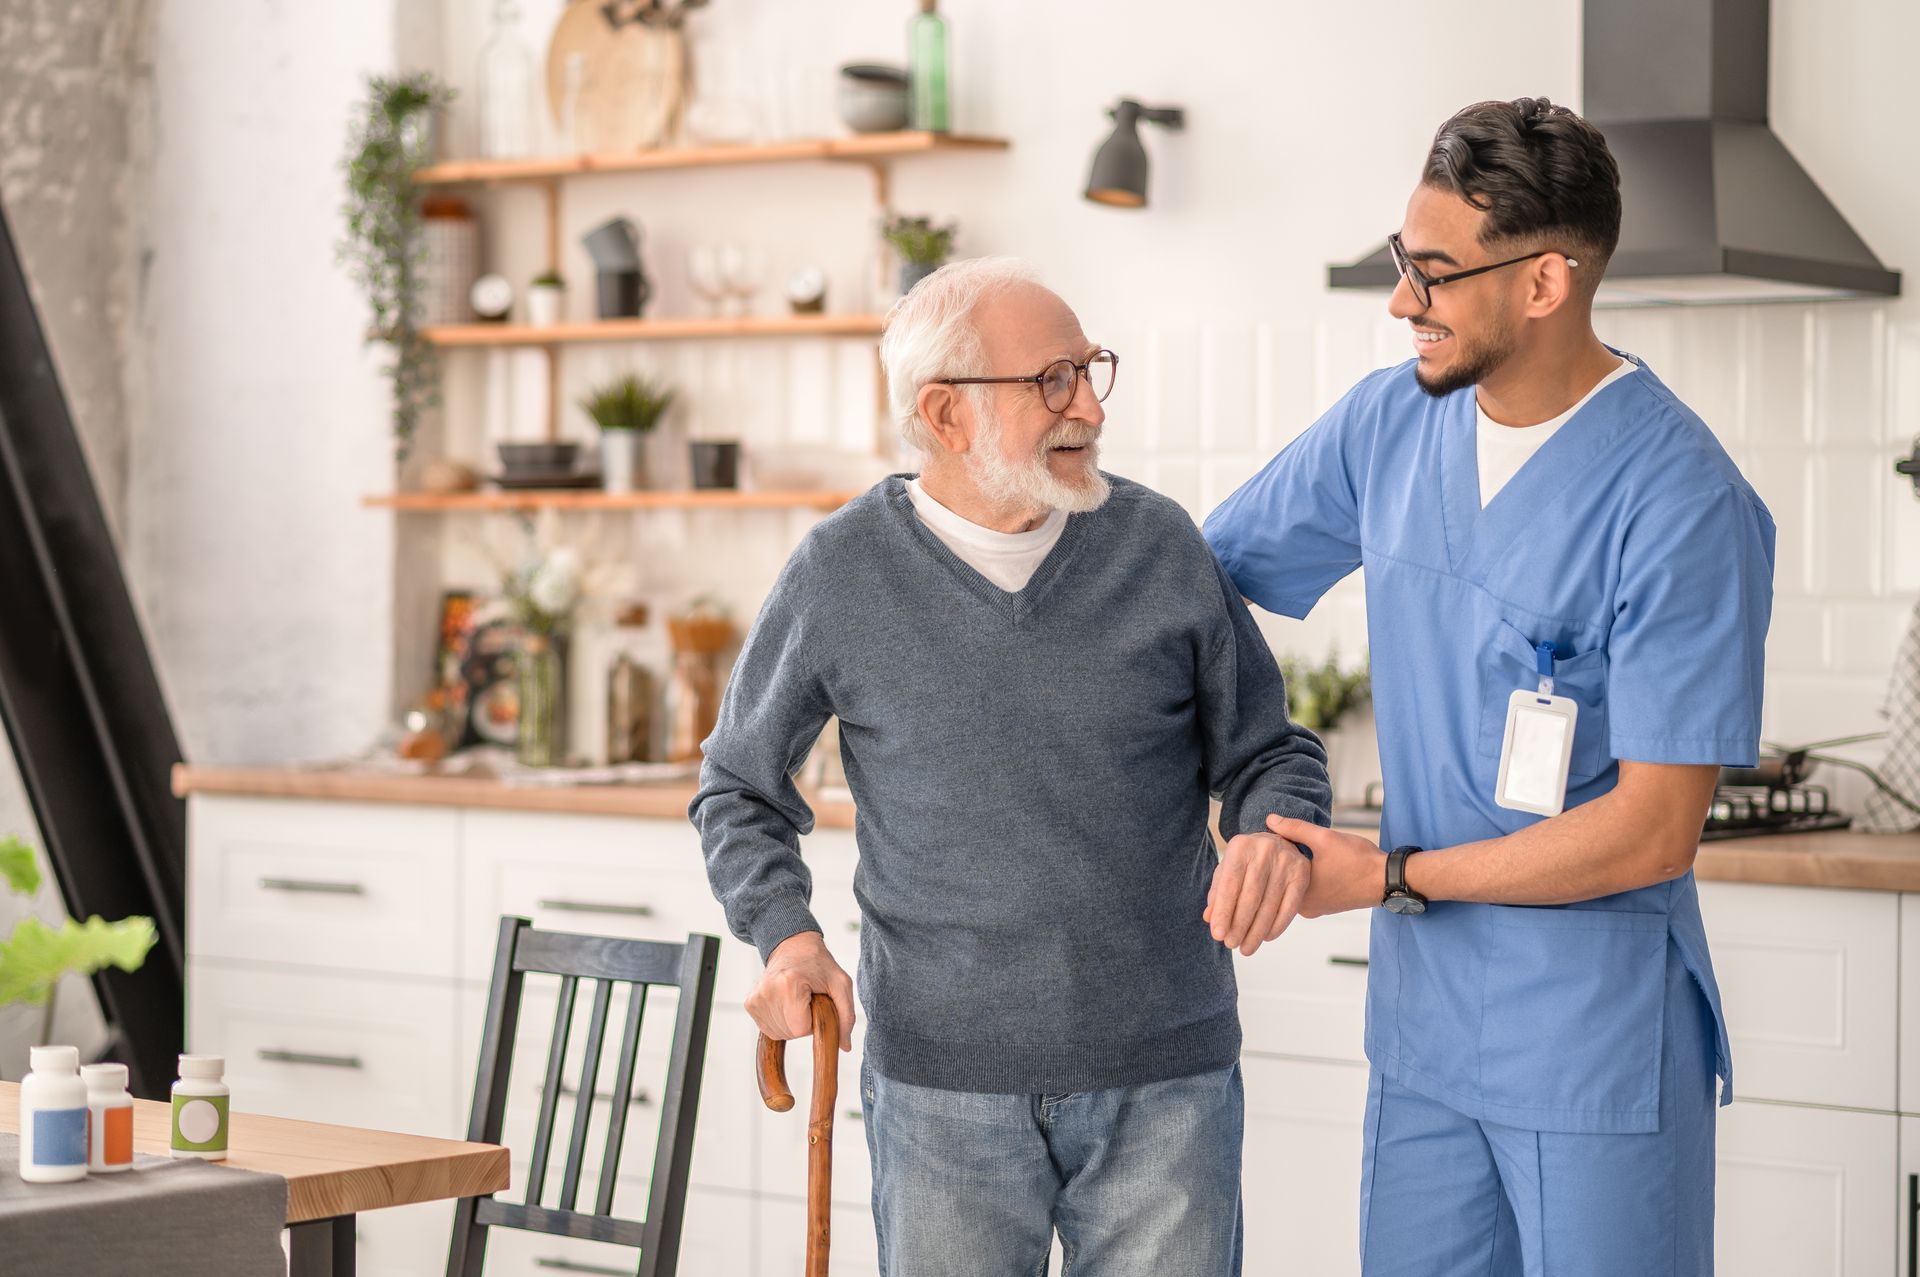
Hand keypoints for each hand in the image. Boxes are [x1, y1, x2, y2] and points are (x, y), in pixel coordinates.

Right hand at [747, 931, 856, 1051]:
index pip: (801, 1029)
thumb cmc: (819, 965)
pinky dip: (780, 1021)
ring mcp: (755, 997)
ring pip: (778, 1033)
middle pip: (789, 1033)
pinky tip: (785, 1003)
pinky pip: (768, 1029)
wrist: (794, 947)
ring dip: (792, 1023)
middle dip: (803, 1023)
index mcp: (789, 983)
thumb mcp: (841, 984)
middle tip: (807, 1000)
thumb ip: (846, 1016)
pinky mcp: (750, 1003)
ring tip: (797, 1000)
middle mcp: (767, 990)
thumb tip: (845, 1047)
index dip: (813, 1021)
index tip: (816, 1003)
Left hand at [1202, 831, 1310, 955]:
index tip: (1217, 935)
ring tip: (1247, 948)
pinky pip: (1289, 907)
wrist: (1278, 842)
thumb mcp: (1228, 869)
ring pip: (1270, 905)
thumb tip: (1210, 919)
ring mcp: (1286, 861)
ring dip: (1257, 931)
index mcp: (1240, 846)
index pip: (1229, 884)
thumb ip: (1217, 893)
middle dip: (1239, 925)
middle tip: (1232, 945)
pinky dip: (1277, 926)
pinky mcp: (1302, 873)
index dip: (1223, 911)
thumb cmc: (1247, 861)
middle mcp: (1264, 850)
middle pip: (1250, 897)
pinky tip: (1266, 937)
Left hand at [1266, 816, 1386, 916]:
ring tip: (1303, 849)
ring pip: (1297, 884)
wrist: (1388, 879)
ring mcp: (1316, 909)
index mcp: (1299, 895)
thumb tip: (1270, 819)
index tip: (1277, 837)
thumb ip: (1295, 828)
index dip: (1275, 852)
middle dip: (1286, 860)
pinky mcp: (1326, 907)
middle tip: (1288, 840)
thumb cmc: (1357, 860)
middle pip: (1284, 880)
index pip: (1274, 872)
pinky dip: (1309, 876)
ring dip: (1298, 868)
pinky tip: (1315, 862)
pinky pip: (1309, 890)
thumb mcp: (1323, 838)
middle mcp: (1304, 908)